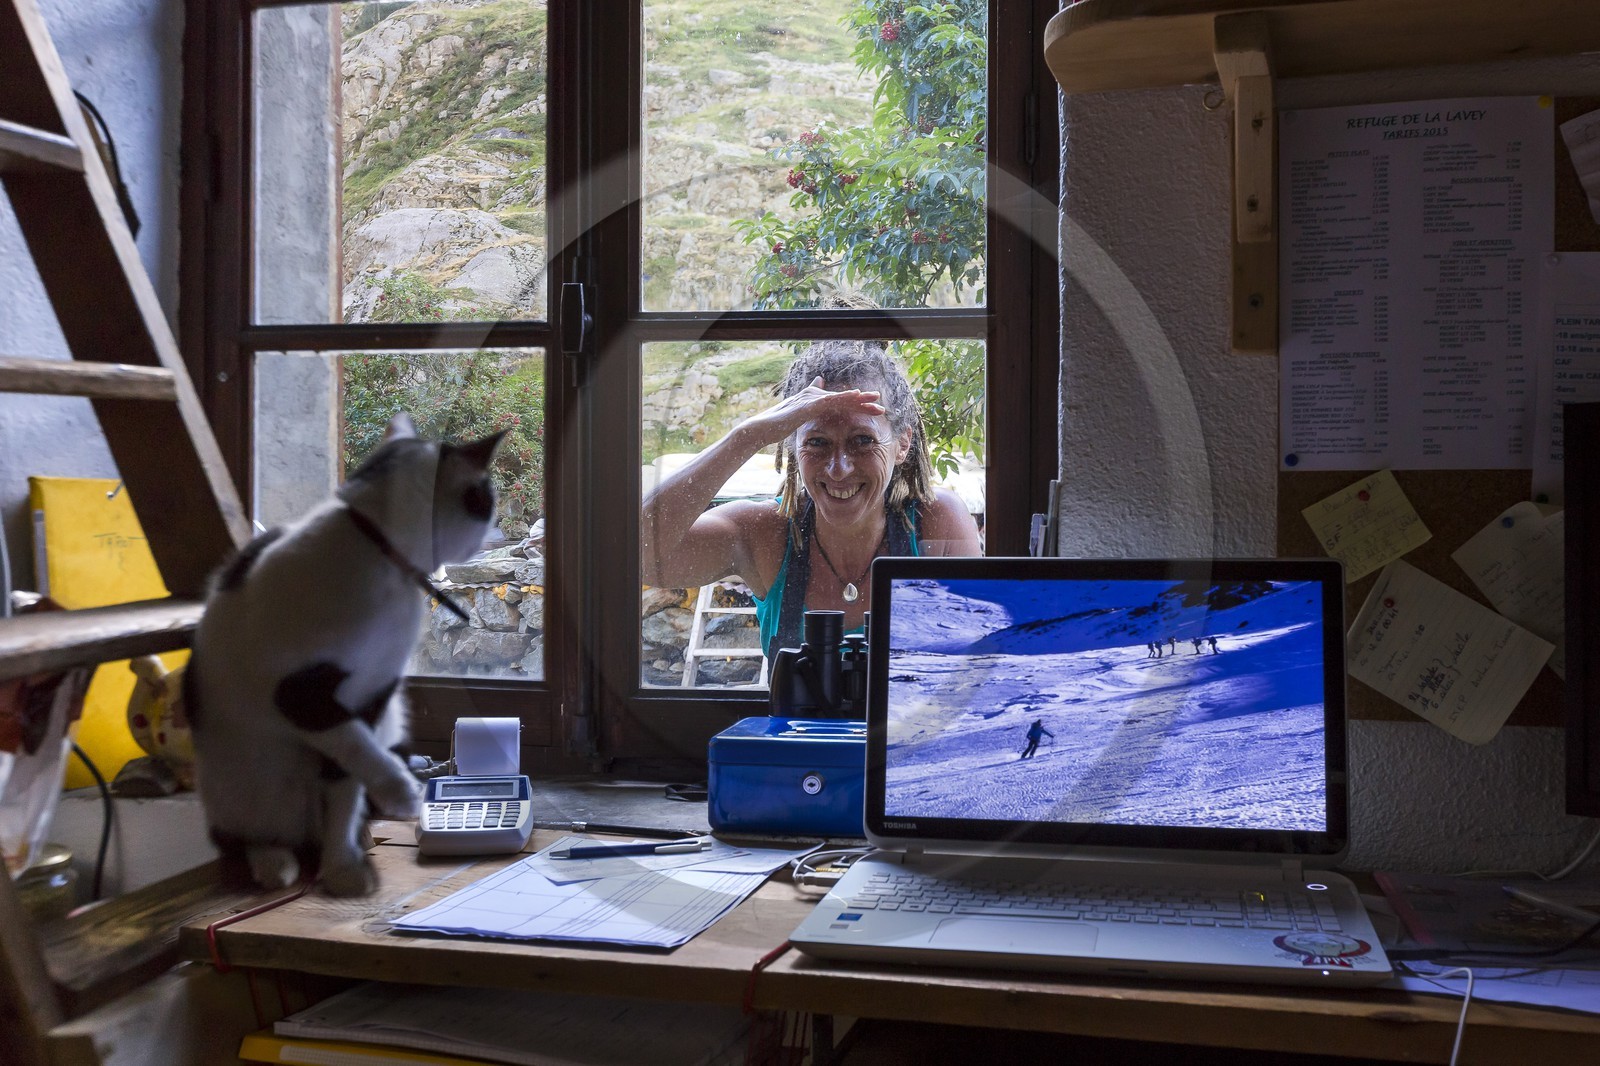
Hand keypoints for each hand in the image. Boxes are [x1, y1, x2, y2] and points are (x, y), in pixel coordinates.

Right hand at [745, 376, 885, 443]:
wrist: (761, 428)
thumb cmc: (778, 425)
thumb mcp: (797, 419)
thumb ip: (807, 411)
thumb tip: (812, 404)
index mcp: (815, 401)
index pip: (840, 403)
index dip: (857, 406)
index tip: (873, 411)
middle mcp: (814, 395)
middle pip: (844, 399)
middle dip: (863, 402)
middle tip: (881, 406)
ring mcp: (811, 398)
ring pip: (840, 398)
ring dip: (859, 399)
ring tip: (875, 399)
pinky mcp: (807, 404)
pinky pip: (829, 400)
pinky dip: (843, 397)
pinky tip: (856, 397)